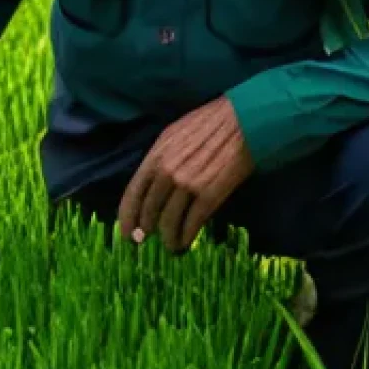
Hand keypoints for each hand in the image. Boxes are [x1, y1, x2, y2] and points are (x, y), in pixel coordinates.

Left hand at [118, 97, 253, 252]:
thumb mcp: (173, 135)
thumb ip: (160, 159)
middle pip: (149, 210)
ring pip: (169, 220)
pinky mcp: (209, 195)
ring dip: (167, 238)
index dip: (127, 216)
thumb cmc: (207, 124)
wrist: (242, 122)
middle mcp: (166, 172)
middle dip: (145, 230)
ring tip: (169, 246)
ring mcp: (187, 185)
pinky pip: (192, 223)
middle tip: (145, 241)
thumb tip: (151, 182)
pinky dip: (186, 237)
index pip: (133, 192)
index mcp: (155, 156)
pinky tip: (185, 243)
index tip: (126, 231)